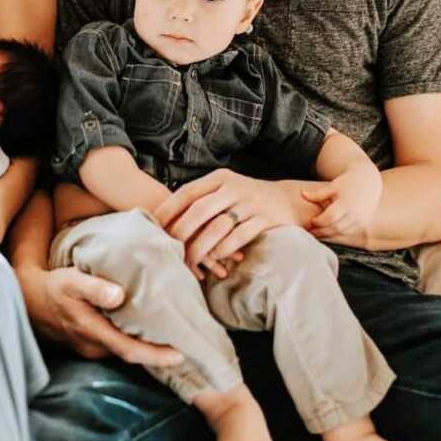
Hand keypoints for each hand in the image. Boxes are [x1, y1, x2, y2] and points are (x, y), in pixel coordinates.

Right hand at [17, 264, 184, 366]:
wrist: (30, 299)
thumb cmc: (54, 287)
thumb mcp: (72, 281)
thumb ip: (95, 288)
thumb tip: (119, 295)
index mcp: (94, 332)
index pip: (130, 350)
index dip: (155, 355)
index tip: (180, 354)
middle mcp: (94, 346)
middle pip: (131, 354)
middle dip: (157, 352)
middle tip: (185, 344)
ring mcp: (91, 347)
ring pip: (123, 349)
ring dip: (145, 344)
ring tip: (170, 332)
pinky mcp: (89, 342)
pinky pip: (115, 343)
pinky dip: (131, 337)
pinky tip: (143, 325)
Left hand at [155, 169, 297, 273]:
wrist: (288, 200)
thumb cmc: (247, 199)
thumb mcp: (226, 190)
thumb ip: (202, 199)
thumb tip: (166, 218)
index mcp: (219, 178)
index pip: (187, 192)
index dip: (168, 209)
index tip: (152, 226)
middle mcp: (234, 187)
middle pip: (199, 210)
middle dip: (180, 231)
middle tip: (167, 248)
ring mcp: (250, 203)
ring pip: (218, 226)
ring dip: (200, 246)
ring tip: (188, 261)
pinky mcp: (265, 219)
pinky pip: (239, 236)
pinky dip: (224, 250)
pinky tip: (215, 260)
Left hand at [302, 164, 381, 241]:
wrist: (368, 182)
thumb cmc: (347, 182)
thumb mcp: (333, 186)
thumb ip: (318, 193)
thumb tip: (302, 194)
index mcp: (347, 202)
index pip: (330, 217)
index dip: (319, 221)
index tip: (311, 221)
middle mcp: (356, 213)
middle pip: (336, 227)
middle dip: (322, 231)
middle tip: (310, 232)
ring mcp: (361, 220)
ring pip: (342, 233)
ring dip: (328, 235)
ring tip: (316, 234)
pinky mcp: (363, 224)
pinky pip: (348, 233)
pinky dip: (337, 234)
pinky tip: (327, 233)